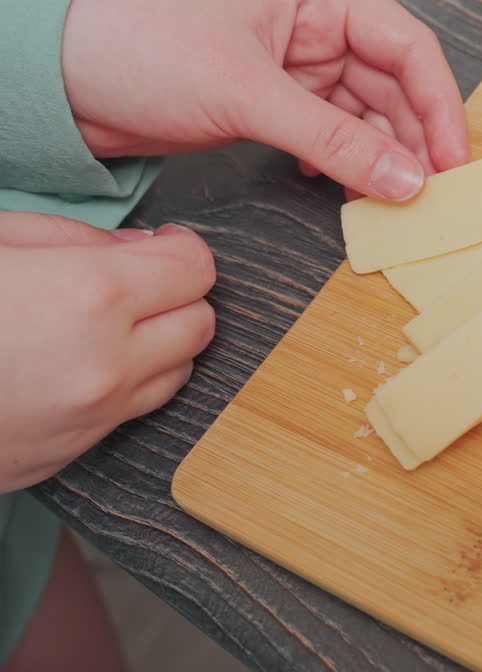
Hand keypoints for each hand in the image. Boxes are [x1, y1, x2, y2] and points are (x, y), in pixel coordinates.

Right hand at [0, 213, 215, 492]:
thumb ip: (73, 238)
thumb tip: (137, 248)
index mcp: (91, 295)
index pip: (197, 269)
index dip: (182, 249)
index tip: (162, 244)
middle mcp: (106, 364)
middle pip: (201, 324)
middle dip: (177, 296)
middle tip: (134, 281)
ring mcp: (91, 419)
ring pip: (179, 374)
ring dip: (159, 345)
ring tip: (104, 324)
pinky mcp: (69, 455)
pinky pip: (132, 414)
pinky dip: (125, 386)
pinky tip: (75, 364)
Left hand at [61, 0, 468, 201]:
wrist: (49, 68)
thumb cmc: (131, 37)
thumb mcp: (246, 92)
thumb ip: (334, 142)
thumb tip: (406, 179)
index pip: (406, 45)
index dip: (439, 104)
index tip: (454, 161)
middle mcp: (309, 25)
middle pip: (391, 84)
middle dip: (414, 140)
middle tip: (431, 195)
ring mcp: (288, 65)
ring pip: (360, 116)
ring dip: (379, 159)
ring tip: (392, 202)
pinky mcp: (263, 101)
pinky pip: (325, 135)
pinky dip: (341, 164)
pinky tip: (342, 190)